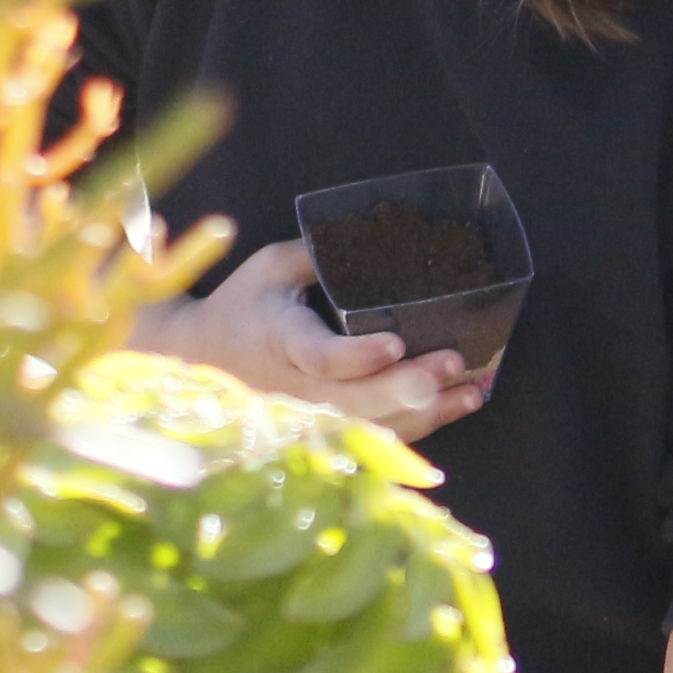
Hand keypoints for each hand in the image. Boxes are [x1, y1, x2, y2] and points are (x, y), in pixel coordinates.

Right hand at [135, 239, 483, 439]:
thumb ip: (322, 254)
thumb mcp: (273, 266)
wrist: (200, 354)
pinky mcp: (323, 429)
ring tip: (472, 393)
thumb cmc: (245, 302)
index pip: (322, 357)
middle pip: (357, 401)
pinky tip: (455, 408)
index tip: (396, 342)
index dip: (360, 356)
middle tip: (455, 363)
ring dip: (428, 414)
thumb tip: (379, 235)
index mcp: (280, 340)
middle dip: (410, 385)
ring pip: (372, 427)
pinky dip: (419, 427)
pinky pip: (375, 437)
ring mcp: (309, 415)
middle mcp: (295, 386)